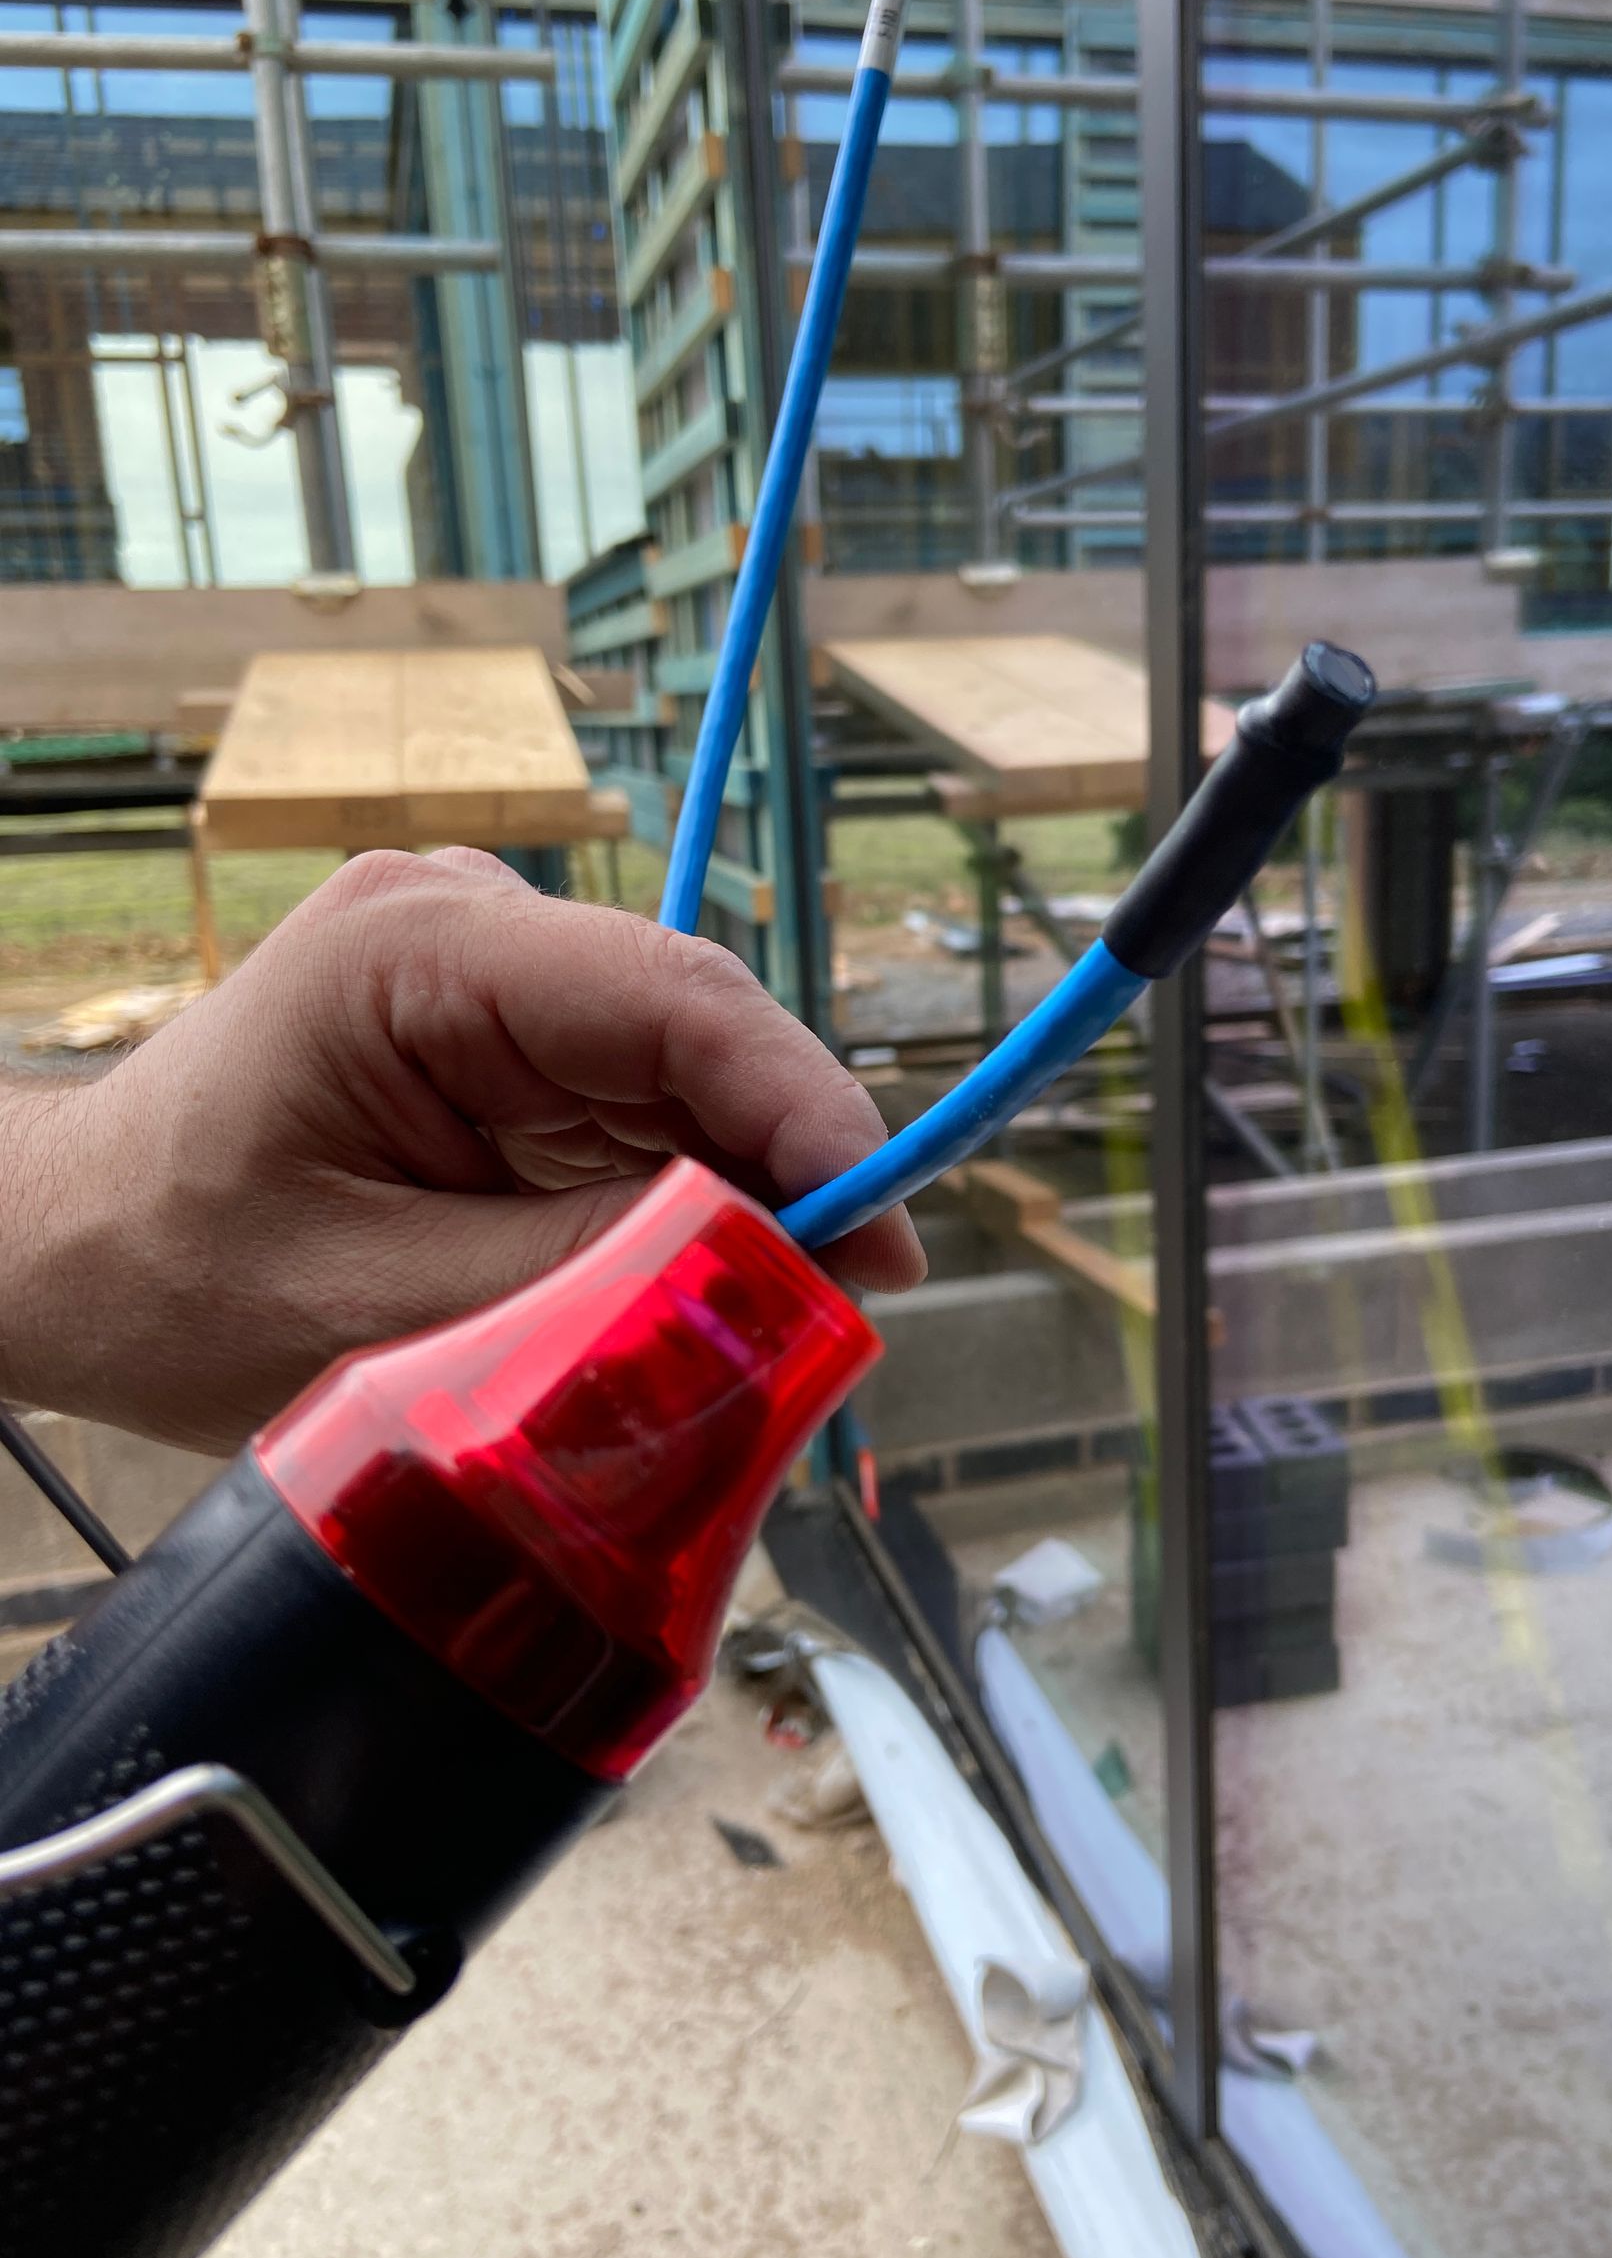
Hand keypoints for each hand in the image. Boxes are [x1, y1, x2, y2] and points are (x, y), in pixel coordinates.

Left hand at [0, 851, 921, 1451]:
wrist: (74, 1255)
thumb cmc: (176, 1276)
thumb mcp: (375, 1311)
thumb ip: (584, 1281)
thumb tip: (771, 1275)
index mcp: (418, 951)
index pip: (672, 999)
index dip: (803, 1106)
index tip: (884, 1226)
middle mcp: (473, 934)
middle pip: (700, 1036)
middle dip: (790, 1167)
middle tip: (846, 1310)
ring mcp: (496, 982)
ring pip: (688, 1083)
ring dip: (748, 1195)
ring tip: (782, 1323)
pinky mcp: (511, 1047)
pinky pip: (645, 1117)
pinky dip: (693, 1203)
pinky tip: (714, 1288)